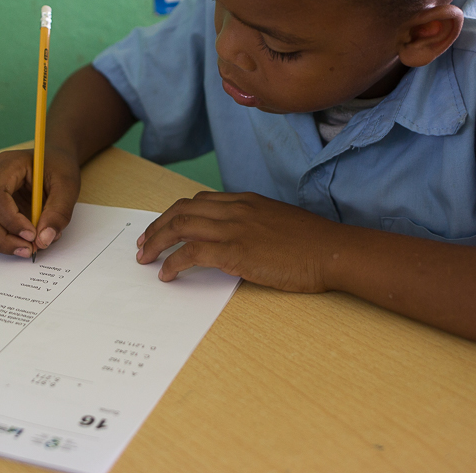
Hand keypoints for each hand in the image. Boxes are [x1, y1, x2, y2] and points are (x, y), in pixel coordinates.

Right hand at [0, 146, 80, 256]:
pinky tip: (23, 239)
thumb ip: (58, 212)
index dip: (10, 220)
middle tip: (29, 250)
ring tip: (31, 245)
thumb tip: (43, 239)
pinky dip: (2, 241)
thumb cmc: (58, 167)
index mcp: (6, 164)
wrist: (53, 161)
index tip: (32, 236)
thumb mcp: (68, 185)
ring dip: (2, 243)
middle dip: (2, 239)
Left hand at [135, 191, 343, 291]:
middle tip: (143, 245)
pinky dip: (174, 263)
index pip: (199, 201)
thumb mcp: (279, 223)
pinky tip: (167, 275)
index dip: (175, 215)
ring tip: (146, 260)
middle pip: (182, 210)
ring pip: (180, 227)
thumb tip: (238, 242)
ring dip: (157, 243)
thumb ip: (254, 226)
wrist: (332, 251)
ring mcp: (234, 228)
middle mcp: (236, 209)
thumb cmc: (313, 243)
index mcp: (246, 200)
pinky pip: (192, 252)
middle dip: (157, 227)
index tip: (162, 229)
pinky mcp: (235, 251)